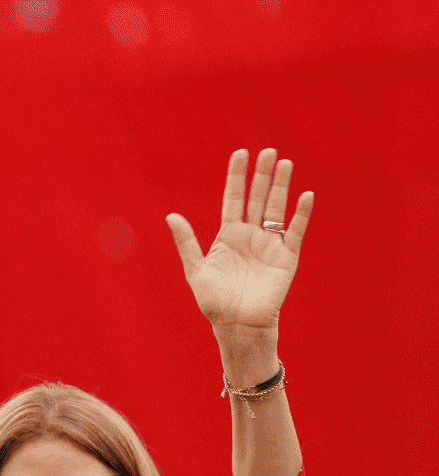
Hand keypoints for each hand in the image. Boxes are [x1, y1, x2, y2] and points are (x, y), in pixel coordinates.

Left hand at [166, 148, 313, 344]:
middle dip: (261, 175)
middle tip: (267, 150)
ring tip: (284, 163)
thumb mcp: (195, 269)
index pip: (234, 198)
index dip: (236, 176)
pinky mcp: (286, 258)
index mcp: (228, 235)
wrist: (237, 325)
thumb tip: (170, 215)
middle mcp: (250, 235)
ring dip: (281, 186)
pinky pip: (295, 232)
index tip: (240, 153)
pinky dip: (300, 215)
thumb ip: (186, 242)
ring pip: (276, 209)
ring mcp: (270, 245)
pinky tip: (305, 195)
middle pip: (257, 198)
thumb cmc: (215, 301)